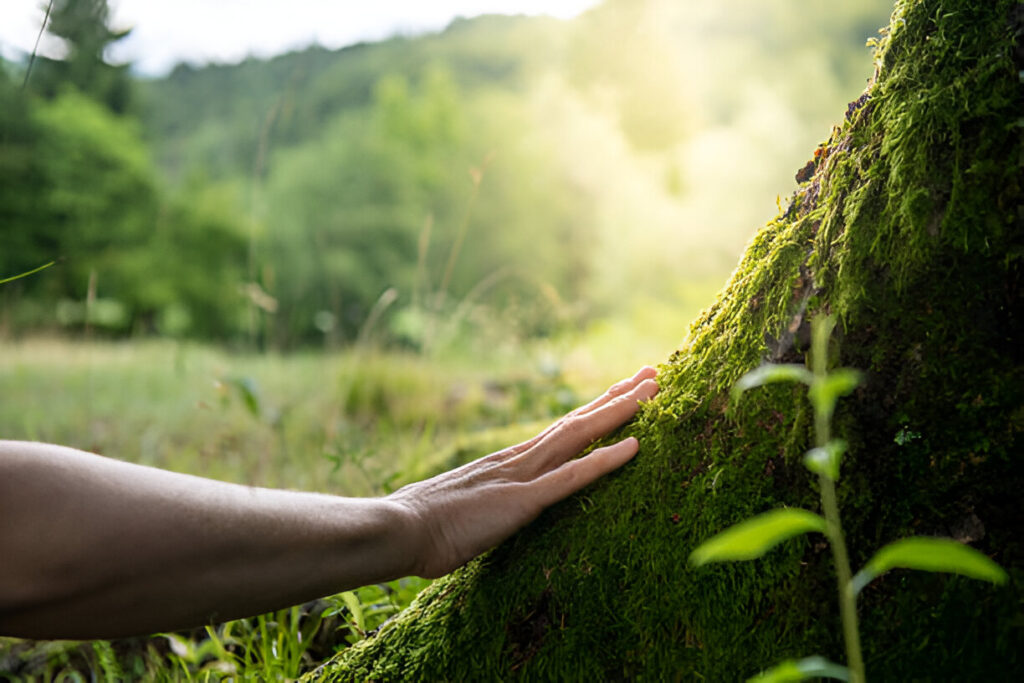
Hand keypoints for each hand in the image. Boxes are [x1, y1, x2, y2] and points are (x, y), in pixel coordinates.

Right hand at [390, 366, 658, 577]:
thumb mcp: (464, 508)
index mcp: (509, 462)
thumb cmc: (423, 525)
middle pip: (578, 421)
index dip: (594, 410)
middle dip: (618, 397)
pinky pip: (572, 477)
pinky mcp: (523, 501)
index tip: (623, 391)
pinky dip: (605, 459)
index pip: (561, 430)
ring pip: (580, 435)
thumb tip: (490, 507)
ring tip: (654, 390)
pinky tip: (636, 446)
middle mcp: (520, 459)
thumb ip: (485, 501)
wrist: (399, 528)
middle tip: (653, 373)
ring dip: (620, 412)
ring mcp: (523, 476)